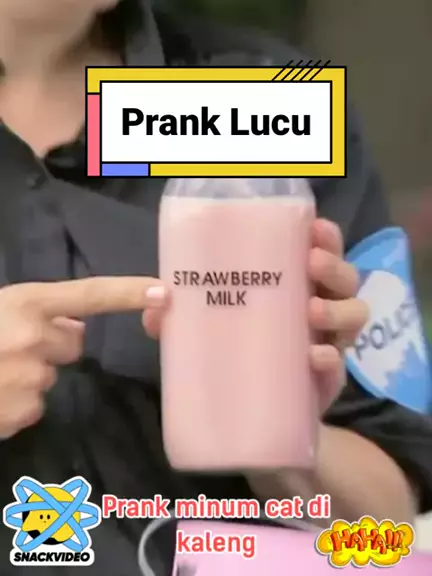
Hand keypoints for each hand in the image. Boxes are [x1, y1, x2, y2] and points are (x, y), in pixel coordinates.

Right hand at [0, 277, 165, 438]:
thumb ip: (37, 311)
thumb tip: (74, 325)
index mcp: (27, 303)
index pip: (90, 294)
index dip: (128, 293)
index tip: (162, 292)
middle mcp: (35, 338)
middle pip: (74, 344)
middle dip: (53, 346)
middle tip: (10, 347)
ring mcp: (31, 378)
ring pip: (50, 378)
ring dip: (30, 377)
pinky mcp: (23, 413)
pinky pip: (34, 407)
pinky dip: (15, 403)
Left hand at [144, 219, 367, 413]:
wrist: (254, 416)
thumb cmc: (237, 356)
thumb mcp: (209, 331)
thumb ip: (184, 318)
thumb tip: (156, 308)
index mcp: (294, 288)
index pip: (319, 253)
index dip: (325, 237)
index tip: (314, 227)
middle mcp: (319, 309)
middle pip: (345, 278)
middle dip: (334, 266)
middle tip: (311, 263)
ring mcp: (328, 343)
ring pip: (355, 314)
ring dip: (338, 308)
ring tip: (311, 311)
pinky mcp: (327, 379)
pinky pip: (340, 365)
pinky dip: (331, 358)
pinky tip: (314, 357)